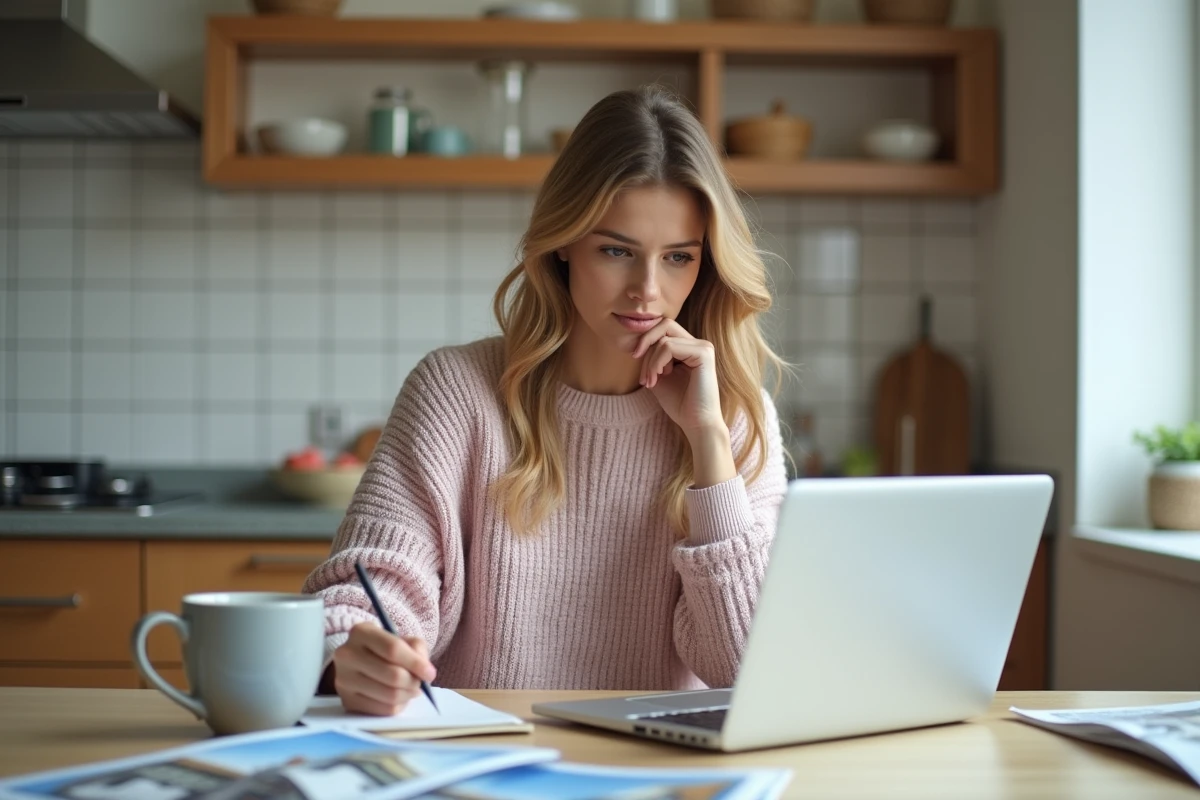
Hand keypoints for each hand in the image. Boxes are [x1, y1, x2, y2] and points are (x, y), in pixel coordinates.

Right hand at [331, 622, 436, 715]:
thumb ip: (417, 649)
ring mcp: (344, 680)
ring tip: (411, 689)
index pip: (393, 649)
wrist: (358, 663)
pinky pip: (383, 710)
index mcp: (361, 632)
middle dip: (414, 682)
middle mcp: (347, 655)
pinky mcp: (347, 701)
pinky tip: (398, 698)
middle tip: (420, 683)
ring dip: (408, 695)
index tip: (430, 673)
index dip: (415, 663)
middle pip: (393, 675)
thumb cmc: (385, 650)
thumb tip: (426, 673)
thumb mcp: (402, 639)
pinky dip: (398, 706)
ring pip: (390, 695)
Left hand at [632, 319, 724, 436]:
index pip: (663, 330)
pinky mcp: (704, 353)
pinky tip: (658, 378)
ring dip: (650, 361)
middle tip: (636, 361)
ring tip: (650, 381)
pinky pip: (669, 347)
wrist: (696, 423)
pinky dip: (656, 362)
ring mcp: (703, 347)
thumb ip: (651, 358)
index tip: (635, 361)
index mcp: (690, 348)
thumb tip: (638, 343)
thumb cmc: (680, 404)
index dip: (646, 342)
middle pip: (665, 325)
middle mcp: (699, 344)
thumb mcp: (659, 376)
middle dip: (645, 342)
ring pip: (664, 339)